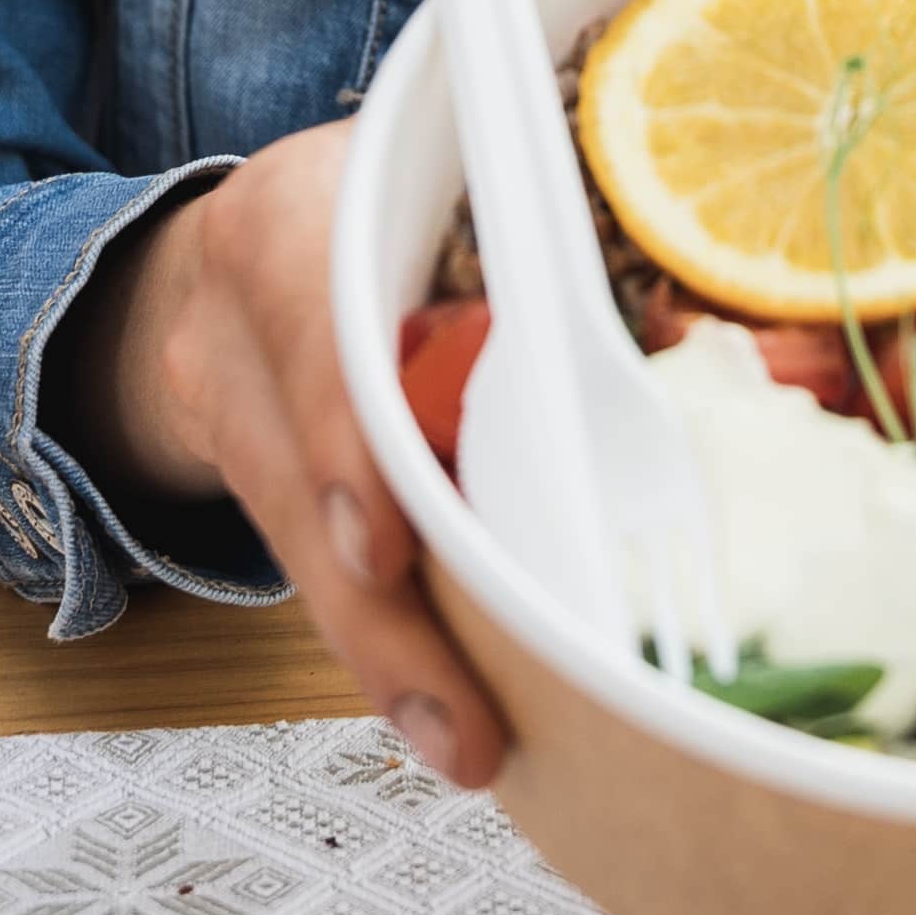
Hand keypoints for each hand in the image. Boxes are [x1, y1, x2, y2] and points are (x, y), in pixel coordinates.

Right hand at [76, 124, 506, 789]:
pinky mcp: (238, 473)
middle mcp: (239, 314)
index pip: (318, 327)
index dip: (351, 441)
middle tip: (462, 722)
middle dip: (384, 619)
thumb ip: (517, 232)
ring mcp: (222, 401)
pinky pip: (307, 565)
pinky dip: (381, 630)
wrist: (229, 243)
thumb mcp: (434, 176)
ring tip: (466, 738)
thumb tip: (693, 332)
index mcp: (298, 215)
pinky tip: (440, 698)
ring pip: (299, 547)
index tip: (387, 548)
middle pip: (303, 480)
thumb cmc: (373, 204)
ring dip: (389, 653)